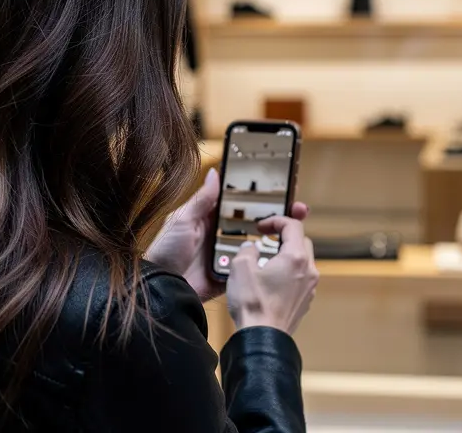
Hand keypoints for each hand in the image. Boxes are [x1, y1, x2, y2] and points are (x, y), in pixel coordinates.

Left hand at [146, 169, 308, 301]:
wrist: (163, 287)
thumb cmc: (165, 251)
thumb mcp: (182, 220)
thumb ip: (201, 200)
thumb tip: (216, 173)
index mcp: (211, 219)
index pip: (241, 204)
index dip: (260, 197)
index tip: (282, 189)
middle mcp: (222, 236)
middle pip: (255, 223)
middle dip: (277, 216)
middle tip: (299, 208)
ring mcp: (228, 256)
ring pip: (257, 245)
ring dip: (275, 239)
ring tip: (297, 229)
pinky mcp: (231, 275)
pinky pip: (251, 268)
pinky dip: (265, 264)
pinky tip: (283, 256)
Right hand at [226, 216, 318, 336]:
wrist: (262, 338)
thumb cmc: (252, 303)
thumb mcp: (240, 267)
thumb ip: (248, 250)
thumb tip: (252, 248)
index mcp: (295, 258)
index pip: (293, 226)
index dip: (276, 220)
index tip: (261, 227)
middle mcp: (309, 271)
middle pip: (301, 242)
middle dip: (284, 237)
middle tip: (266, 239)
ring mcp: (309, 288)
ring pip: (302, 261)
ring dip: (286, 256)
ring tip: (266, 261)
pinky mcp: (305, 302)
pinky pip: (300, 279)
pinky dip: (288, 273)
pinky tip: (270, 281)